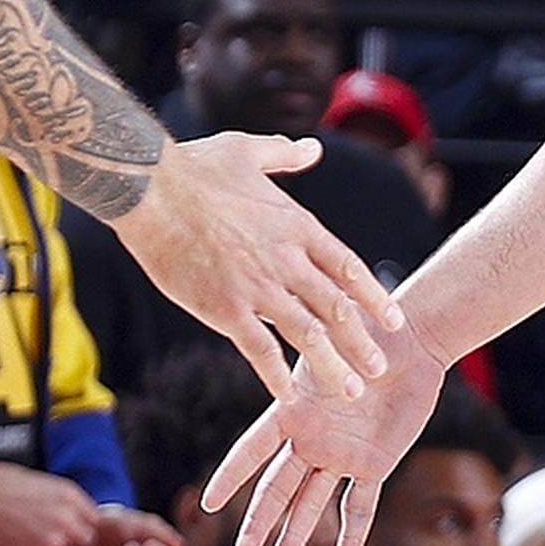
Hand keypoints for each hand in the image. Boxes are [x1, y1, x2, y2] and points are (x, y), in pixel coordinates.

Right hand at [0, 461, 99, 545]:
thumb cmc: (3, 484)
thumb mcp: (45, 482)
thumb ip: (68, 502)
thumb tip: (80, 515)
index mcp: (70, 497)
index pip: (94, 519)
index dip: (84, 522)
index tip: (75, 523)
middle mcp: (66, 519)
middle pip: (86, 539)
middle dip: (74, 537)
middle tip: (52, 530)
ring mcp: (52, 541)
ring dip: (53, 545)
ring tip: (30, 530)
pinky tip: (19, 537)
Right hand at [113, 131, 400, 401]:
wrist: (151, 190)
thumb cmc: (194, 167)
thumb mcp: (247, 150)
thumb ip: (284, 154)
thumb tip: (312, 148)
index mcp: (297, 226)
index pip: (348, 268)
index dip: (374, 298)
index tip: (392, 321)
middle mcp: (287, 260)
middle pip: (338, 308)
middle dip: (363, 342)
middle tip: (381, 368)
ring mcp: (259, 287)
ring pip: (309, 335)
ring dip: (334, 366)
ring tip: (351, 391)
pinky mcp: (226, 308)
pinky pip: (260, 349)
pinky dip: (276, 376)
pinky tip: (287, 397)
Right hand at [211, 314, 449, 545]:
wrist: (412, 340)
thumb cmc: (368, 328)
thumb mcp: (328, 339)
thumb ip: (309, 354)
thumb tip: (291, 340)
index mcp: (294, 410)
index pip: (252, 450)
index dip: (232, 478)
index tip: (208, 505)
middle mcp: (312, 438)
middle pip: (278, 488)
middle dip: (259, 521)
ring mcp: (341, 454)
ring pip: (312, 504)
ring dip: (296, 536)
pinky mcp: (375, 463)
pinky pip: (361, 508)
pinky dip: (352, 539)